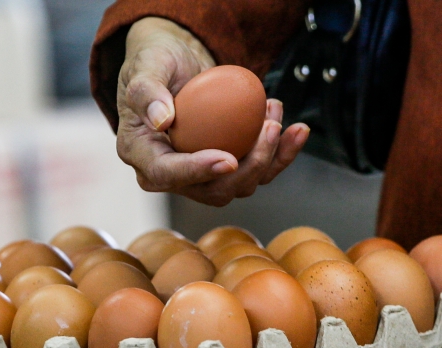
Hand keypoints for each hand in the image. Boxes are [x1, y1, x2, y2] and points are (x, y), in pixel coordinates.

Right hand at [116, 17, 309, 204]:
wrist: (177, 65)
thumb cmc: (156, 64)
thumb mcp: (144, 68)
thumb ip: (146, 92)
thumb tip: (161, 121)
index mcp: (145, 157)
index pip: (169, 174)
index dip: (199, 171)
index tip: (228, 159)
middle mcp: (174, 174)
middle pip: (215, 189)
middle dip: (250, 165)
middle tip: (269, 126)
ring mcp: (204, 174)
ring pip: (243, 184)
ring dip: (270, 154)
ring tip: (276, 111)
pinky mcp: (229, 166)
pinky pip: (260, 171)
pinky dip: (282, 153)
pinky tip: (297, 130)